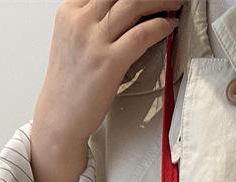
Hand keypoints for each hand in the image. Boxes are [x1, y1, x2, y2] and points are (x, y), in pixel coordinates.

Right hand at [33, 0, 183, 146]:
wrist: (60, 117)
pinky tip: (169, 27)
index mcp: (69, 12)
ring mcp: (94, 40)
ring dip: (161, 1)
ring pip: (133, 3)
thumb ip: (93, 23)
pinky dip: (160, 27)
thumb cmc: (71, 85)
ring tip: (175, 4)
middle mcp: (79, 20)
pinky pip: (141, 34)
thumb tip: (127, 14)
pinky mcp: (109, 61)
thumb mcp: (74, 41)